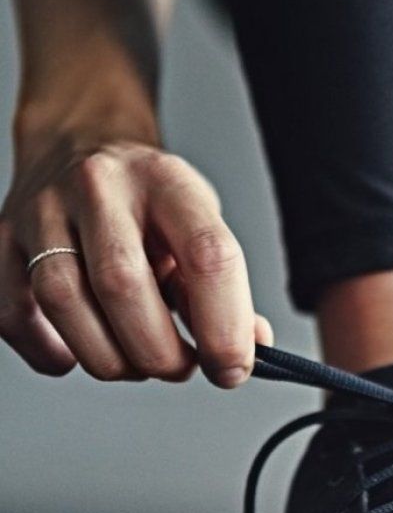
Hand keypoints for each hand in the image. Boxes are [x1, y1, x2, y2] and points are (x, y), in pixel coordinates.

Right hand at [0, 134, 265, 383]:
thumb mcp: (198, 220)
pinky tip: (81, 351)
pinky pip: (15, 314)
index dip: (225, 325)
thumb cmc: (146, 196)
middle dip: (159, 351)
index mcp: (166, 181)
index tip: (232, 367)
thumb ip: (222, 283)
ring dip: (109, 357)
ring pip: (63, 301)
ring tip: (136, 362)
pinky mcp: (0, 239)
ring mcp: (40, 211)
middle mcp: (99, 188)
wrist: (77, 144)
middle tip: (180, 367)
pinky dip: (53, 351)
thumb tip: (248, 347)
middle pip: (123, 284)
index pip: (207, 255)